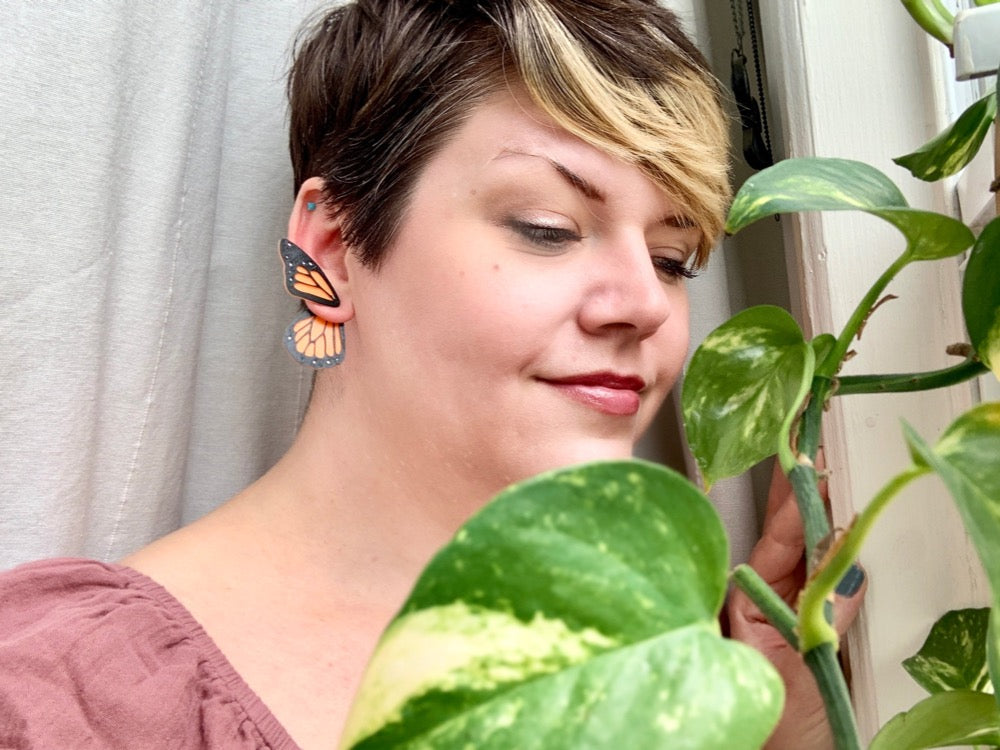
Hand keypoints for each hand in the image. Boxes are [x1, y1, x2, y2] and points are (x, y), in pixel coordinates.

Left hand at [727, 459, 865, 749]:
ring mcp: (789, 607)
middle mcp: (764, 598)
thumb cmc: (774, 723)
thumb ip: (823, 616)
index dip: (795, 504)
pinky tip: (848, 531)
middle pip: (788, 536)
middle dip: (802, 494)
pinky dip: (840, 552)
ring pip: (808, 553)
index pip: (775, 541)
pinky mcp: (814, 624)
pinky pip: (828, 580)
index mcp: (746, 601)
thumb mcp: (798, 664)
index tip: (807, 468)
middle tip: (815, 448)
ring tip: (832, 473)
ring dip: (820, 516)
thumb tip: (847, 570)